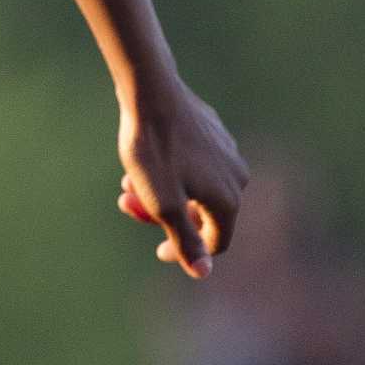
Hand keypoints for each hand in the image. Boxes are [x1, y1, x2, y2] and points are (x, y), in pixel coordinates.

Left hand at [115, 79, 247, 277]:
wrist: (150, 91)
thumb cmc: (154, 148)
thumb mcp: (163, 203)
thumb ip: (185, 240)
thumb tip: (203, 273)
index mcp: (229, 200)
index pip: (215, 242)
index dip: (186, 252)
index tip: (157, 250)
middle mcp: (237, 177)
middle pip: (200, 212)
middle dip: (163, 214)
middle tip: (127, 202)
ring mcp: (226, 152)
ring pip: (193, 185)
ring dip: (160, 190)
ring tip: (127, 181)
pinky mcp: (212, 132)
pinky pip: (193, 163)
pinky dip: (169, 168)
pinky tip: (142, 159)